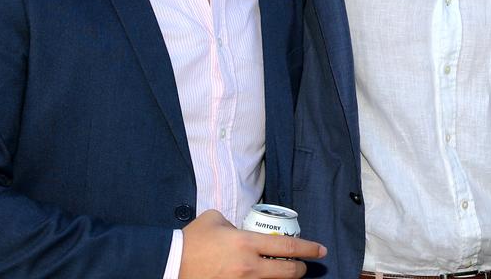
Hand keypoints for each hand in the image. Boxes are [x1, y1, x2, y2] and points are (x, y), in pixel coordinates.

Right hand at [179, 210, 325, 278]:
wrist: (169, 263)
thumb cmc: (192, 240)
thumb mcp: (214, 218)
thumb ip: (233, 221)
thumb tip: (240, 226)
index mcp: (246, 243)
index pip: (287, 247)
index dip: (309, 249)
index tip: (321, 250)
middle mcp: (248, 267)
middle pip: (288, 273)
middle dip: (300, 270)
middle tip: (303, 266)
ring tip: (282, 273)